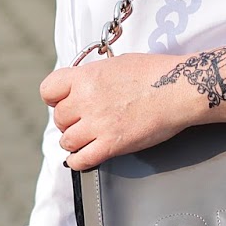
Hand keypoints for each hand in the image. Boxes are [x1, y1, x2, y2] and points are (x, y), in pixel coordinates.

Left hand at [42, 54, 196, 169]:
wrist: (178, 89)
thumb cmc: (154, 73)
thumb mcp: (116, 64)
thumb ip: (93, 77)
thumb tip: (84, 85)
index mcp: (85, 76)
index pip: (48, 90)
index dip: (54, 99)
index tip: (63, 103)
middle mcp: (86, 100)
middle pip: (59, 118)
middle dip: (68, 122)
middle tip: (81, 123)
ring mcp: (98, 124)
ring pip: (67, 141)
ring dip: (73, 142)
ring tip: (84, 140)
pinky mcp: (111, 145)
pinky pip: (81, 160)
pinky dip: (78, 161)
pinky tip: (82, 158)